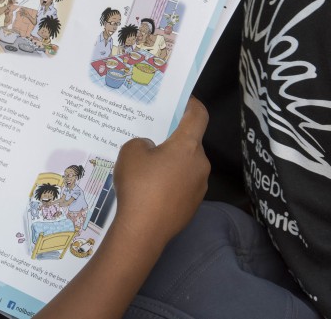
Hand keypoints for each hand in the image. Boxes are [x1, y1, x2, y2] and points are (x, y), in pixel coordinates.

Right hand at [113, 97, 209, 246]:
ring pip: (185, 165)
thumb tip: (151, 150)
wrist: (143, 230)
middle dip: (172, 140)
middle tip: (151, 141)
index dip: (192, 103)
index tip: (182, 100)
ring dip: (170, 163)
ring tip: (145, 171)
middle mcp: (200, 164)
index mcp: (187, 146)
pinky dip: (169, 183)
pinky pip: (182, 185)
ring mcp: (199, 187)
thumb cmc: (138, 185)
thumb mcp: (130, 152)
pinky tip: (149, 192)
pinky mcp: (193, 205)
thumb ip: (142, 142)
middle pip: (189, 143)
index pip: (198, 116)